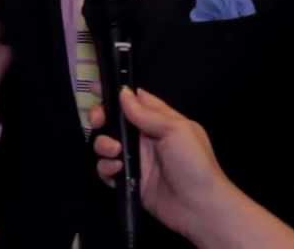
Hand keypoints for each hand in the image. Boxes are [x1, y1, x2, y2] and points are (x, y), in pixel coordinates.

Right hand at [91, 88, 231, 244]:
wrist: (199, 207)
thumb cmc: (193, 162)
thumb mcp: (176, 130)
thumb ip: (147, 113)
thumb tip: (123, 92)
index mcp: (161, 120)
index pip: (136, 100)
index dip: (117, 93)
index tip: (95, 86)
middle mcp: (145, 137)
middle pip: (115, 121)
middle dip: (101, 118)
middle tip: (98, 121)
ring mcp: (136, 159)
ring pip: (106, 144)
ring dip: (103, 144)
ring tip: (114, 150)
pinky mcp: (129, 180)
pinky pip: (107, 169)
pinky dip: (106, 167)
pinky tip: (117, 170)